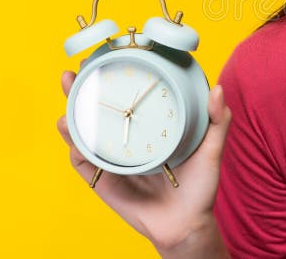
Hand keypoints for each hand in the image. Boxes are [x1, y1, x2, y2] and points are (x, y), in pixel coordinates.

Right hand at [57, 70, 232, 254]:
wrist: (186, 226)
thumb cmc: (200, 188)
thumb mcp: (212, 150)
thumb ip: (218, 121)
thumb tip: (217, 89)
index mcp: (150, 129)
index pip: (127, 99)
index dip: (113, 79)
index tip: (104, 58)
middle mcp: (128, 141)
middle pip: (98, 112)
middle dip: (81, 91)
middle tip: (72, 74)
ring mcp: (114, 160)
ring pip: (84, 134)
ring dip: (71, 115)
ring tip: (67, 98)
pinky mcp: (104, 181)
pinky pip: (84, 163)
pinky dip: (74, 147)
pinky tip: (69, 130)